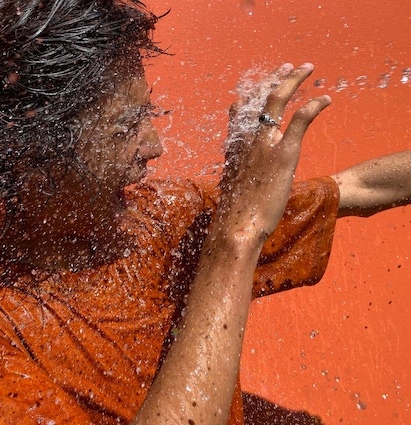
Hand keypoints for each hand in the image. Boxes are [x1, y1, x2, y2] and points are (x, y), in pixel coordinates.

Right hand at [218, 63, 330, 242]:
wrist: (236, 224)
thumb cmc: (233, 214)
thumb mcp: (230, 189)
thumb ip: (236, 177)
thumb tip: (235, 184)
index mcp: (234, 147)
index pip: (237, 112)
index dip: (248, 96)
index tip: (256, 88)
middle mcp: (246, 139)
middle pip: (257, 97)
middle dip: (273, 78)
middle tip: (287, 67)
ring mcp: (264, 143)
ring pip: (277, 99)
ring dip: (293, 79)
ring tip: (306, 67)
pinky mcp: (283, 153)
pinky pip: (300, 119)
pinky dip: (314, 105)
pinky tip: (326, 99)